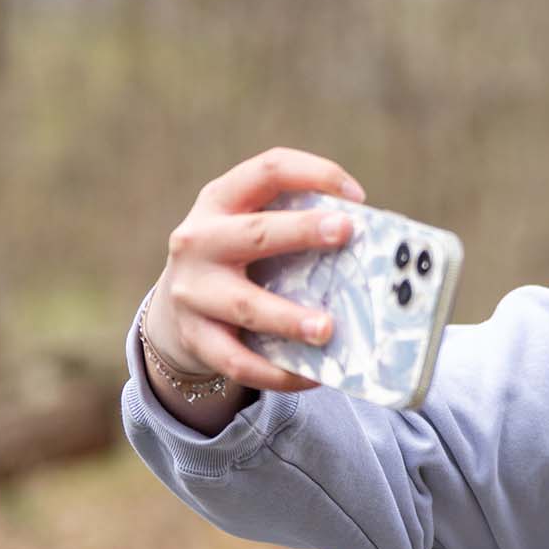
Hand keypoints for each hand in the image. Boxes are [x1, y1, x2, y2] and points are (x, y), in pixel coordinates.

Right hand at [142, 148, 367, 393]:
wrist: (173, 308)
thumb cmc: (237, 260)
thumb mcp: (251, 229)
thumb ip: (295, 227)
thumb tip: (375, 250)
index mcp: (221, 200)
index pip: (268, 170)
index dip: (313, 173)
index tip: (357, 197)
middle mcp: (199, 240)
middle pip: (254, 234)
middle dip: (301, 231)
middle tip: (345, 232)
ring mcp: (192, 292)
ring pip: (245, 305)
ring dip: (288, 317)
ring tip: (328, 329)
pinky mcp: (196, 339)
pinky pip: (239, 361)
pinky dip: (277, 373)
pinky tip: (313, 377)